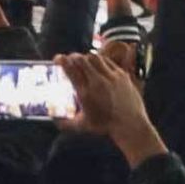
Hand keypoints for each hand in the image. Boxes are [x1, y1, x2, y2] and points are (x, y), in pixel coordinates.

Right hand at [57, 52, 164, 166]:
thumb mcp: (82, 126)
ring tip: (83, 60)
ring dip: (86, 57)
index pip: (71, 70)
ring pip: (94, 57)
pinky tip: (97, 63)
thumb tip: (54, 119)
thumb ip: (65, 123)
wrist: (130, 125)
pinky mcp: (122, 75)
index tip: (57, 58)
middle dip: (73, 56)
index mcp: (85, 93)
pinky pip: (108, 61)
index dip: (62, 61)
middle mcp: (97, 82)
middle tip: (70, 58)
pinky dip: (100, 60)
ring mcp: (110, 77)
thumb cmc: (105, 126)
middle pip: (81, 60)